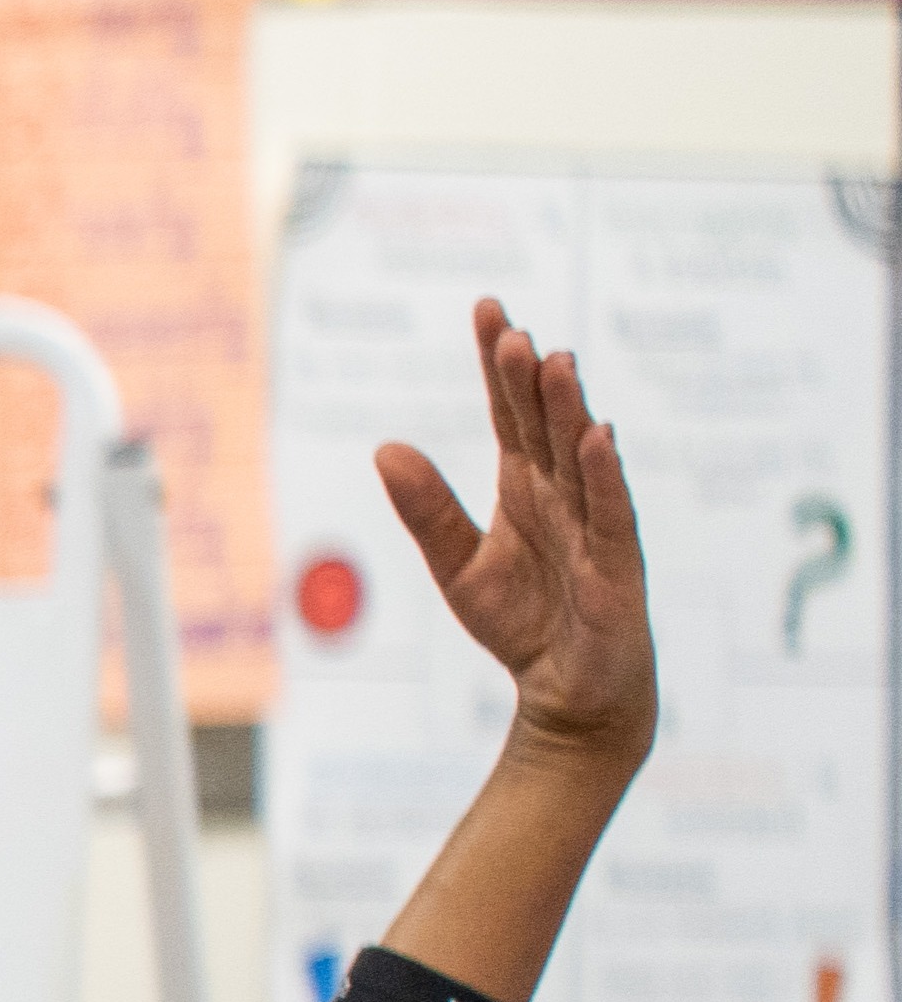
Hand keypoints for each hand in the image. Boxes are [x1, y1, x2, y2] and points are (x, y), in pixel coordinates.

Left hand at [380, 295, 654, 776]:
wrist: (567, 691)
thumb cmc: (521, 622)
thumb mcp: (456, 567)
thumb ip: (427, 511)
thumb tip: (384, 448)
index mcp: (524, 486)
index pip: (509, 413)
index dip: (497, 365)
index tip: (487, 310)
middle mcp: (563, 493)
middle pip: (543, 424)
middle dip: (528, 377)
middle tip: (509, 328)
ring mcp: (595, 524)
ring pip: (579, 456)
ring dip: (569, 410)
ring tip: (554, 361)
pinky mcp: (618, 564)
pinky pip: (612, 512)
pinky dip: (605, 475)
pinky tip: (599, 436)